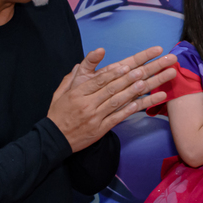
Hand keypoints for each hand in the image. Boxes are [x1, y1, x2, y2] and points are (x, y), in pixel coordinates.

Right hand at [48, 46, 177, 151]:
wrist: (54, 139)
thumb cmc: (59, 113)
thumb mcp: (61, 92)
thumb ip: (73, 76)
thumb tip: (82, 62)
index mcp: (78, 93)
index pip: (99, 80)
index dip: (115, 72)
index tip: (129, 65)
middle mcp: (87, 104)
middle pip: (112, 88)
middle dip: (131, 77)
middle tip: (146, 69)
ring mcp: (94, 117)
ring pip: (116, 102)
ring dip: (133, 92)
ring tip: (148, 83)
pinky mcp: (100, 129)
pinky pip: (117, 118)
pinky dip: (129, 110)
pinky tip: (141, 104)